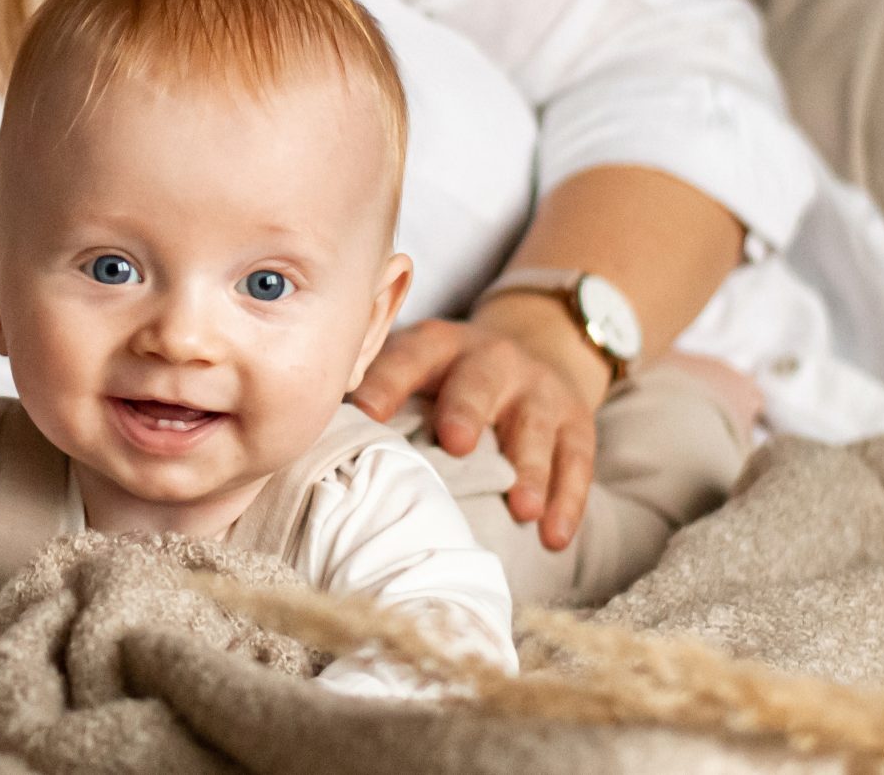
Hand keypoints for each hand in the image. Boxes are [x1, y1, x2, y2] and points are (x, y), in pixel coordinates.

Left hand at [349, 312, 599, 550]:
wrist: (534, 348)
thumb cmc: (449, 377)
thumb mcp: (415, 368)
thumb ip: (378, 395)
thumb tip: (308, 442)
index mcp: (436, 346)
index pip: (408, 358)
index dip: (386, 382)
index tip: (365, 411)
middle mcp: (490, 359)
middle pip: (479, 382)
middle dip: (466, 410)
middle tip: (455, 444)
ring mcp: (537, 388)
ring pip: (534, 426)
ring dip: (527, 468)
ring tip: (519, 509)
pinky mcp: (576, 420)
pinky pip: (576, 459)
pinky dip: (567, 499)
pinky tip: (554, 537)